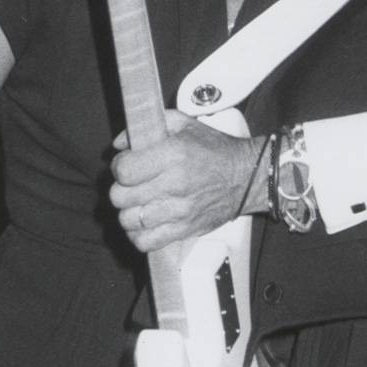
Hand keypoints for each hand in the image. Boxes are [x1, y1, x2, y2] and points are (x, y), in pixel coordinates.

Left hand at [110, 112, 260, 251]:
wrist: (247, 176)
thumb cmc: (216, 150)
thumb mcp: (184, 125)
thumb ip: (148, 128)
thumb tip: (119, 144)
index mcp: (173, 155)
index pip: (124, 170)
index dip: (119, 167)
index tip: (126, 165)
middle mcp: (175, 184)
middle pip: (121, 197)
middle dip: (121, 189)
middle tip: (131, 185)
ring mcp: (179, 211)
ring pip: (129, 221)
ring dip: (128, 212)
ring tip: (138, 204)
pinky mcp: (184, 230)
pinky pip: (146, 242)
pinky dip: (138, 235)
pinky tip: (144, 223)